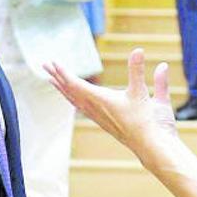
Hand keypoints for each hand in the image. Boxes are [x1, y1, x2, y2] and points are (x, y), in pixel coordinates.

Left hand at [44, 49, 176, 152]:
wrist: (152, 147)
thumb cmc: (148, 121)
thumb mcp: (142, 92)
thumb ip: (138, 70)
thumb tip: (138, 50)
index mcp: (102, 100)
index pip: (76, 84)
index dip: (63, 72)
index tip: (52, 63)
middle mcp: (96, 109)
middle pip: (70, 91)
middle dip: (58, 77)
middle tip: (45, 65)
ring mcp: (99, 117)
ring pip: (74, 101)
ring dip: (63, 89)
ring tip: (52, 80)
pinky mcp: (104, 122)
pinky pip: (82, 108)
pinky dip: (73, 100)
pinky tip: (72, 99)